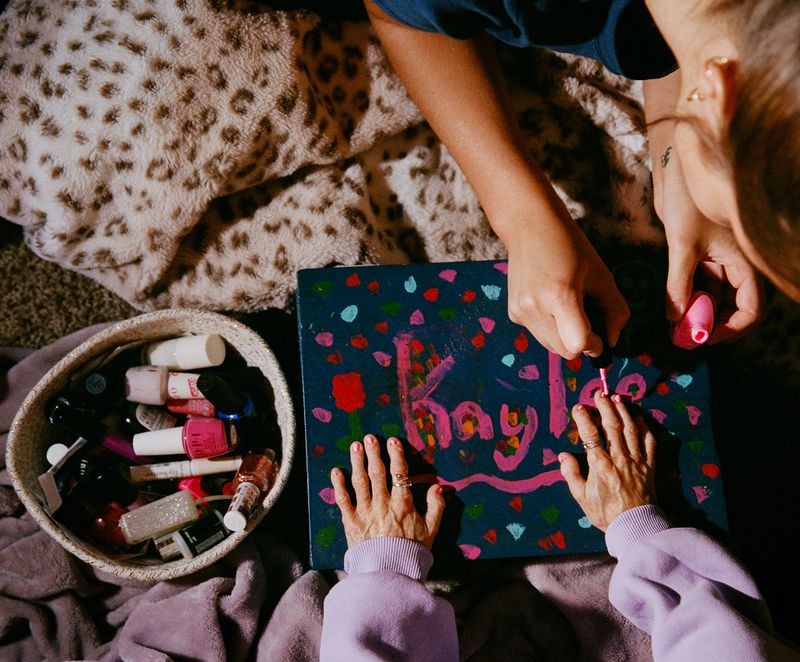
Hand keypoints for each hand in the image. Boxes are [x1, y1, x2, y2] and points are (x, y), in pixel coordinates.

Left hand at [331, 434, 444, 548]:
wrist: (389, 574)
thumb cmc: (411, 552)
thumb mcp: (431, 531)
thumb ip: (436, 507)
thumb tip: (438, 487)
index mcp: (402, 505)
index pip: (399, 474)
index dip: (396, 456)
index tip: (392, 441)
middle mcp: (382, 505)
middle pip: (377, 473)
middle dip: (374, 453)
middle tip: (370, 438)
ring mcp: (365, 512)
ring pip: (360, 482)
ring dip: (357, 462)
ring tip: (355, 446)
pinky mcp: (351, 522)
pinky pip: (343, 500)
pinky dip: (338, 485)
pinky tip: (336, 471)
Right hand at [504, 212, 629, 359]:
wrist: (530, 226)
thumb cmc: (570, 246)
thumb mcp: (601, 274)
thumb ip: (614, 311)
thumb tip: (611, 341)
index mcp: (559, 295)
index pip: (578, 345)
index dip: (595, 344)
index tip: (601, 333)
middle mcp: (534, 307)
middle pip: (565, 351)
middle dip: (581, 342)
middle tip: (588, 318)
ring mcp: (520, 311)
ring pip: (551, 347)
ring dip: (566, 337)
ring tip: (569, 307)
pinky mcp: (513, 313)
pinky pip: (539, 334)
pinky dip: (551, 327)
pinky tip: (551, 302)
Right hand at [558, 391, 655, 531]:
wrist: (635, 526)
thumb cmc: (605, 513)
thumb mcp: (581, 497)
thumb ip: (571, 474)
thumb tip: (563, 456)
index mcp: (600, 465)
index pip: (590, 434)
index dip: (583, 418)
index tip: (578, 407)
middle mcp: (619, 458)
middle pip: (612, 425)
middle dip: (604, 406)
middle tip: (598, 393)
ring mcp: (636, 460)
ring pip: (630, 429)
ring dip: (623, 411)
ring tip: (617, 398)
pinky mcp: (649, 466)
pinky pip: (649, 442)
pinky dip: (645, 427)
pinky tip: (639, 417)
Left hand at [656, 147, 762, 341]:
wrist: (678, 171)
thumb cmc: (689, 201)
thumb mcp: (683, 246)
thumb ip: (679, 284)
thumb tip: (675, 319)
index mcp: (745, 262)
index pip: (750, 308)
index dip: (731, 328)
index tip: (703, 338)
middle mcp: (735, 265)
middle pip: (730, 308)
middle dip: (709, 326)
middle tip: (682, 339)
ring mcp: (717, 261)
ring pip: (712, 299)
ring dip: (695, 315)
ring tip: (673, 328)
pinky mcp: (699, 256)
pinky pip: (698, 286)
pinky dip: (686, 300)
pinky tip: (671, 309)